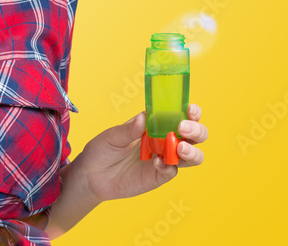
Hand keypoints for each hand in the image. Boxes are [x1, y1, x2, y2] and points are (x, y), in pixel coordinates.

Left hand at [72, 103, 207, 202]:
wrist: (91, 175)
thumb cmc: (102, 149)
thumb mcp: (112, 136)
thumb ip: (129, 129)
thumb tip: (143, 117)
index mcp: (155, 124)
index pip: (180, 115)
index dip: (191, 112)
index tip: (190, 110)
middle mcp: (164, 140)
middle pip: (194, 136)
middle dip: (196, 131)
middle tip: (183, 129)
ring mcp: (163, 159)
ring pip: (192, 156)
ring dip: (192, 152)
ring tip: (179, 149)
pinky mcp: (158, 176)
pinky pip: (172, 171)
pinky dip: (169, 167)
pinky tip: (155, 163)